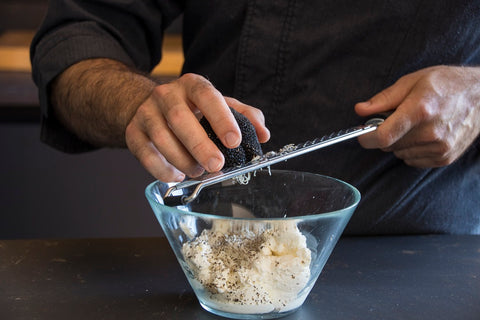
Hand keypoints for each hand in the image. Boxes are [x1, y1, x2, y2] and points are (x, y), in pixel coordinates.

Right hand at [125, 73, 269, 181]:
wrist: (150, 106)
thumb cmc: (192, 109)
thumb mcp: (219, 106)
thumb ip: (244, 116)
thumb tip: (263, 134)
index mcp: (192, 85)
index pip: (207, 96)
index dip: (221, 118)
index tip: (235, 141)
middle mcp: (166, 95)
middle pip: (180, 119)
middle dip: (200, 145)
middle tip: (217, 165)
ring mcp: (147, 113)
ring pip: (162, 139)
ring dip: (183, 160)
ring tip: (198, 171)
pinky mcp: (133, 132)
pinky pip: (145, 154)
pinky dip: (163, 170)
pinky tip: (178, 175)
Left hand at [355, 66, 479, 167]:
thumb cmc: (446, 84)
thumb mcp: (412, 81)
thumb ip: (383, 99)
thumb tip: (360, 110)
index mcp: (420, 110)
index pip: (384, 136)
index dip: (367, 137)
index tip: (362, 134)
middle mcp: (431, 132)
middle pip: (389, 146)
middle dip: (385, 134)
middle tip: (397, 119)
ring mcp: (440, 147)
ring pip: (400, 154)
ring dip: (400, 143)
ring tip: (415, 124)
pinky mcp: (445, 157)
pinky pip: (413, 160)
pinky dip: (412, 150)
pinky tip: (424, 135)